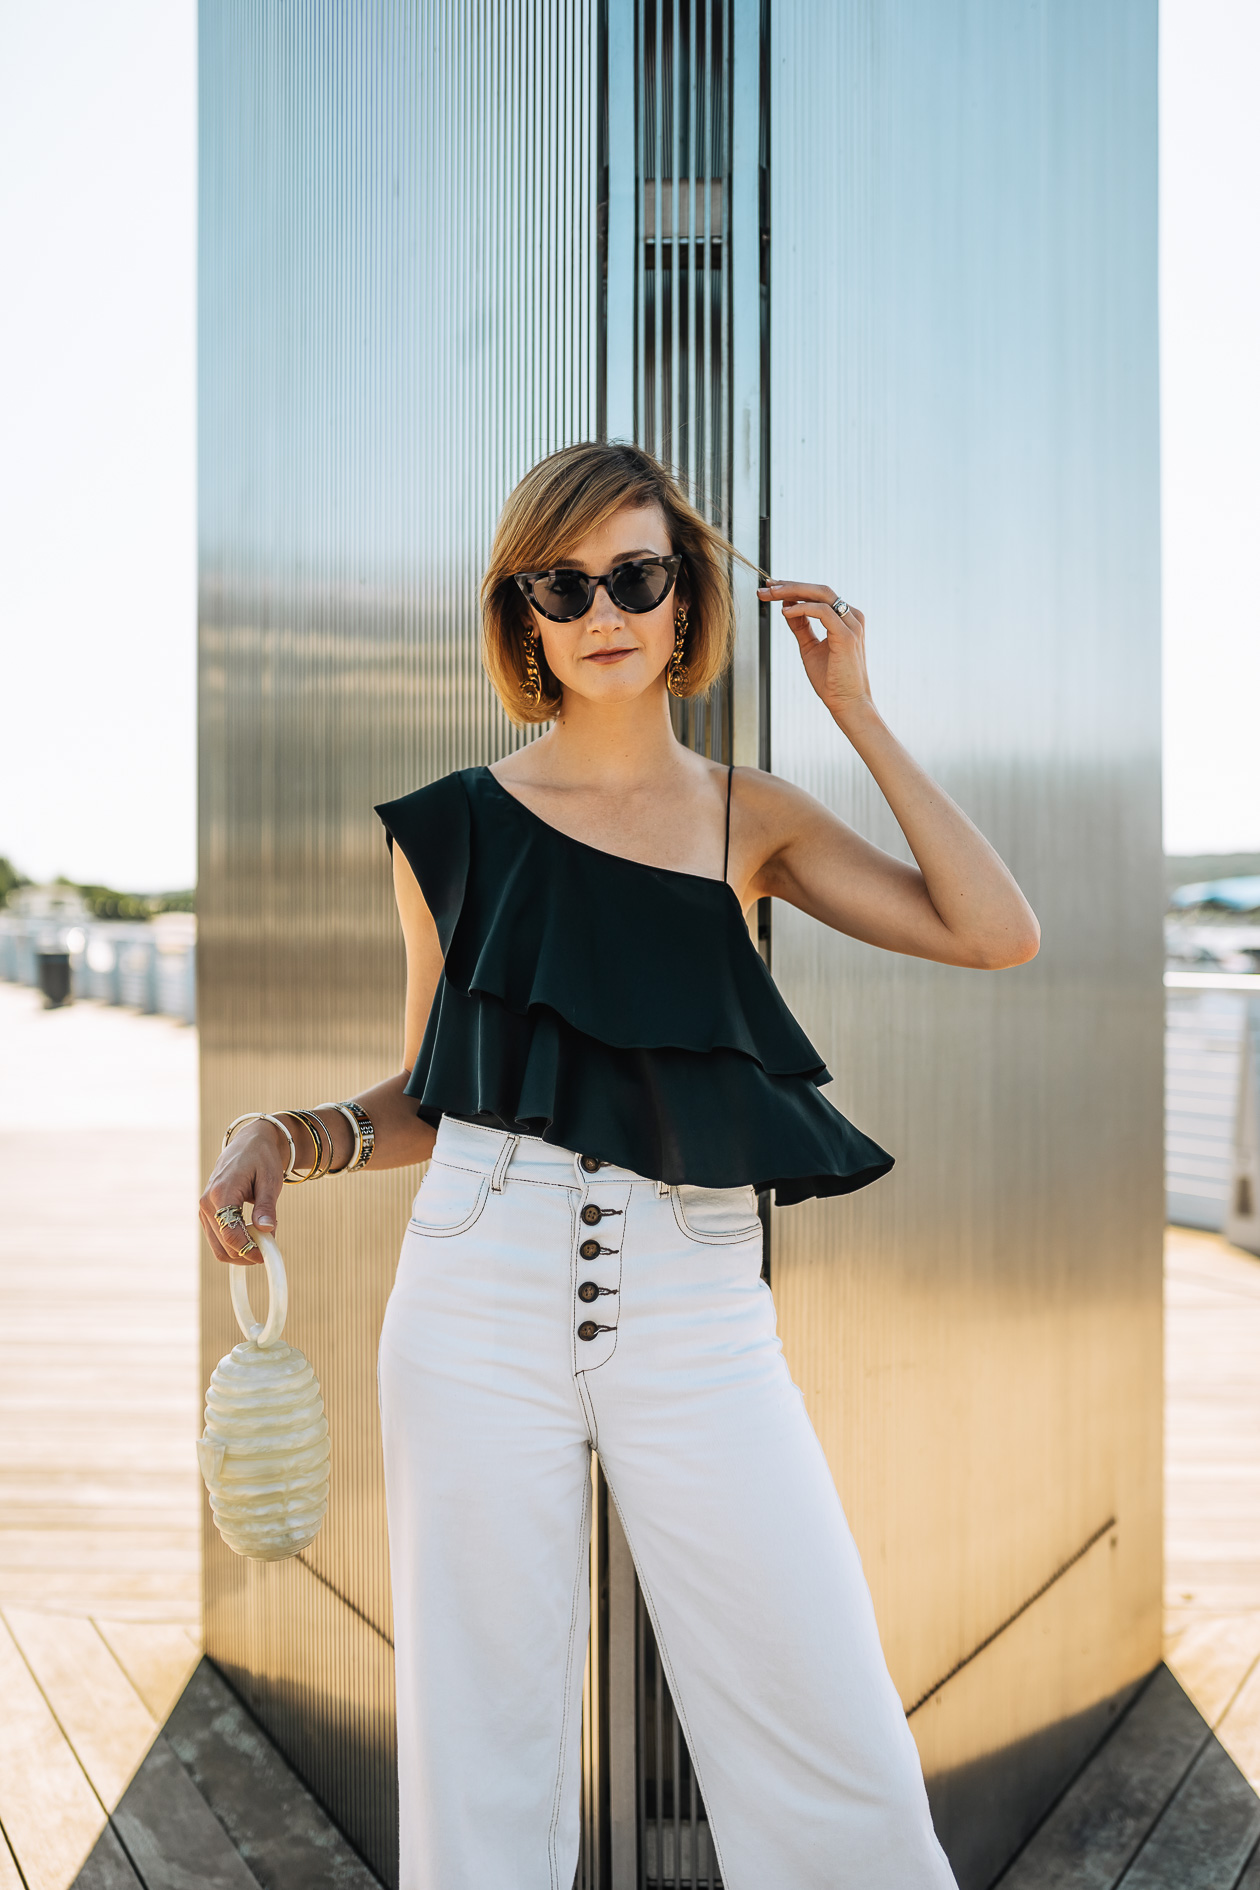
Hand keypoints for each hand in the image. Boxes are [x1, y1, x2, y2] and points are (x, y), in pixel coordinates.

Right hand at [199, 1119, 287, 1265]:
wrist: (248, 1144)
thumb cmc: (261, 1159)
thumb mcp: (270, 1180)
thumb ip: (267, 1206)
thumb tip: (267, 1230)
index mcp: (221, 1192)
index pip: (231, 1233)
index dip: (249, 1250)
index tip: (267, 1255)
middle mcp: (207, 1203)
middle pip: (224, 1245)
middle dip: (247, 1253)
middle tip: (269, 1249)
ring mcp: (204, 1210)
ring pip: (219, 1248)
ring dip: (241, 1252)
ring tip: (263, 1242)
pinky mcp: (207, 1214)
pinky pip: (218, 1240)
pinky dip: (235, 1245)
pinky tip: (253, 1236)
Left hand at [758, 580, 870, 721]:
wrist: (847, 704)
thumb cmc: (831, 680)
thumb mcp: (809, 647)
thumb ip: (801, 627)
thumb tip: (787, 607)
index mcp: (845, 619)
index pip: (818, 595)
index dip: (793, 589)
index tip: (770, 589)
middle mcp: (852, 617)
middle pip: (819, 590)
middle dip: (790, 586)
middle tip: (766, 588)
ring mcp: (852, 625)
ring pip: (821, 594)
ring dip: (793, 592)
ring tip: (771, 594)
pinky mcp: (847, 636)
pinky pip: (823, 612)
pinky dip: (803, 609)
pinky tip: (785, 612)